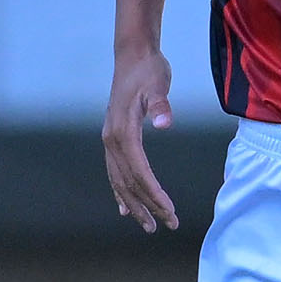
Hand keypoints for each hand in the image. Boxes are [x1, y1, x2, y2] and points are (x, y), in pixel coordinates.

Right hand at [103, 49, 177, 232]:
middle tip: (167, 225)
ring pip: (120, 181)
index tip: (170, 212)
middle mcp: (111, 140)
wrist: (134, 55)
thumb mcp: (159, 84)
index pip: (140, 172)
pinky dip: (121, 192)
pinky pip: (115, 172)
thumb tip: (165, 123)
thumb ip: (161, 105)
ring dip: (134, 205)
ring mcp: (110, 140)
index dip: (154, 195)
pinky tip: (126, 209)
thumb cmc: (149, 71)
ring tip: (148, 225)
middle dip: (148, 206)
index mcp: (122, 131)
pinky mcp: (114, 137)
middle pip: (129, 182)